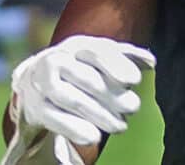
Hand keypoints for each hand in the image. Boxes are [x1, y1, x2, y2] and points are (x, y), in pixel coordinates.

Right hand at [2, 35, 154, 164]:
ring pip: (72, 99)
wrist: (33, 79)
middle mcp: (57, 60)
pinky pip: (54, 118)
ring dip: (98, 114)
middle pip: (87, 78)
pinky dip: (74, 129)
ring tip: (121, 126)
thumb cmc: (78, 66)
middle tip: (134, 107)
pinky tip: (94, 138)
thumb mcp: (99, 55)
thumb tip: (151, 62)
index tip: (136, 80)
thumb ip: (126, 56)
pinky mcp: (35, 107)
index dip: (118, 65)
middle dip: (113, 96)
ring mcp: (42, 83)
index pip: (98, 52)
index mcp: (77, 46)